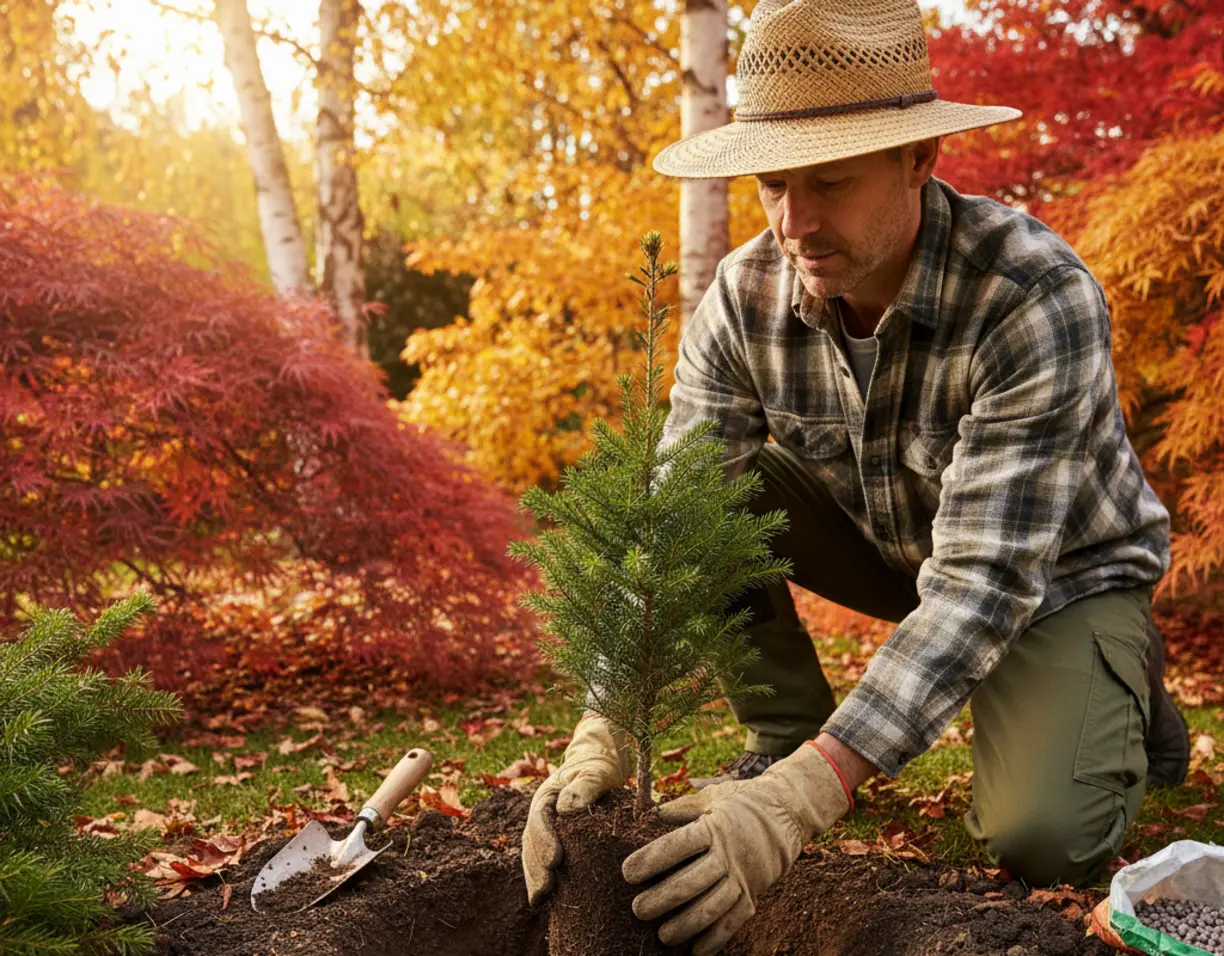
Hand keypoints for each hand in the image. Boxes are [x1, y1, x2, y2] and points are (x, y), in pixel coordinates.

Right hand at [521, 713, 633, 904]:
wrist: (598, 766)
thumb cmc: (598, 767)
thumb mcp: (596, 770)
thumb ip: (585, 784)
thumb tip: (567, 807)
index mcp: (547, 796)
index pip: (539, 819)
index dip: (544, 841)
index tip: (554, 861)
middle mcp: (540, 815)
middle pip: (530, 842)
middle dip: (535, 867)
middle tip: (546, 889)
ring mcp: (545, 830)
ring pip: (531, 855)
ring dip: (534, 878)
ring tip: (541, 900)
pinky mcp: (554, 843)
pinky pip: (541, 863)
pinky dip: (539, 881)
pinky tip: (543, 901)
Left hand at [622, 742, 852, 955]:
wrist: (787, 814)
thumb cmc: (741, 802)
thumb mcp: (713, 796)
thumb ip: (683, 807)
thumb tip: (653, 813)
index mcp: (713, 828)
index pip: (677, 845)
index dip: (651, 860)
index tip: (627, 872)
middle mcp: (728, 854)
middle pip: (692, 881)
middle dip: (663, 899)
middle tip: (638, 909)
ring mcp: (743, 877)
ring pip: (713, 907)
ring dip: (686, 924)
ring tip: (662, 936)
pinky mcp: (754, 894)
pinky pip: (736, 921)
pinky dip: (717, 938)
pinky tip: (696, 951)